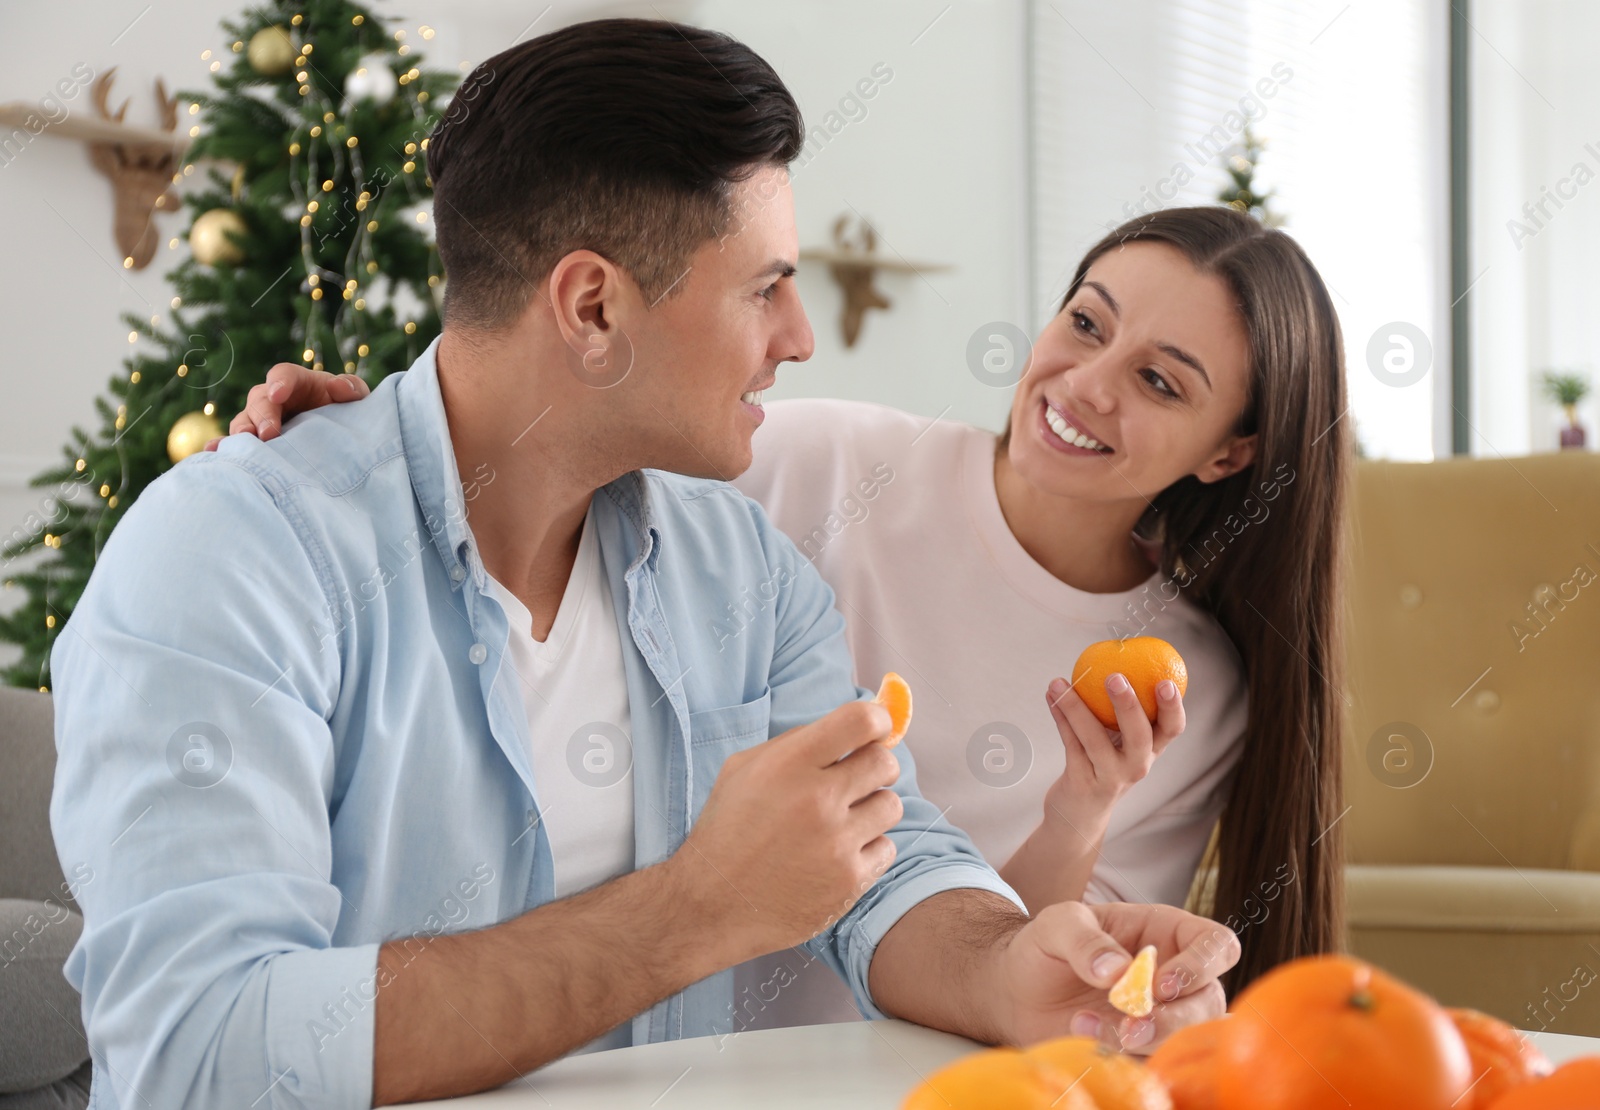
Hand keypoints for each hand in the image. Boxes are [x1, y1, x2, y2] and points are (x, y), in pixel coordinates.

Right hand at [201, 363, 369, 450]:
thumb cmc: (345, 411)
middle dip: (262, 415)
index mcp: (297, 382)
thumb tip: (338, 386)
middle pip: (259, 399)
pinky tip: (214, 453)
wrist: (339, 439)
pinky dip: (223, 447)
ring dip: (242, 432)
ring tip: (246, 443)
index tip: (278, 394)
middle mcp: (273, 400)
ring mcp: (261, 421)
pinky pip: (234, 443)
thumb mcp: (356, 398)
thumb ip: (352, 388)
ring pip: (244, 421)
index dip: (279, 382)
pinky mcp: (255, 442)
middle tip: (269, 433)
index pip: (283, 374)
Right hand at [674, 699, 904, 958]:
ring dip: (872, 810)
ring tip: (841, 822)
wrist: (711, 905)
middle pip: (884, 762)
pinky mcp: (850, 880)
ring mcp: (837, 842)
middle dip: (875, 767)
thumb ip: (794, 743)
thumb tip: (850, 729)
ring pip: (891, 805)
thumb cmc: (727, 831)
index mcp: (788, 764)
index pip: (860, 720)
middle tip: (855, 781)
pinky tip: (837, 855)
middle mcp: (817, 799)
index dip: (876, 720)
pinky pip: (886, 848)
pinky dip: (868, 849)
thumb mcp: (742, 770)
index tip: (874, 730)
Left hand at [999, 901, 1238, 1053]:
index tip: (1159, 984)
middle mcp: (1175, 975)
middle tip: (1130, 1023)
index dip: (1202, 965)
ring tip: (1090, 1028)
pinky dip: (1126, 1059)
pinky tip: (1084, 1040)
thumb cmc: (1045, 946)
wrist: (1017, 990)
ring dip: (1148, 1042)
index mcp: (1166, 932)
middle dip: (1173, 1018)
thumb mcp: (1056, 925)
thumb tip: (1116, 970)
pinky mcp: (1144, 1049)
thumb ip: (1084, 939)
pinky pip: (1157, 1062)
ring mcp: (1163, 1015)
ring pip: (1188, 1038)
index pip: (1217, 944)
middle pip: (1210, 1000)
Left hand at [1040, 674, 1184, 823]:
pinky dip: (1060, 718)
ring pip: (1094, 740)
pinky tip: (1051, 695)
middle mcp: (1136, 766)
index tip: (1166, 681)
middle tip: (1115, 677)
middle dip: (1129, 706)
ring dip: (1076, 707)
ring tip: (1060, 682)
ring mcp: (1109, 778)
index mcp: (1151, 751)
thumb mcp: (1119, 743)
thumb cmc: (1102, 766)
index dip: (1173, 707)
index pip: (1172, 729)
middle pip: (1140, 737)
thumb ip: (1121, 711)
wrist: (1079, 815)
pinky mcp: (1082, 783)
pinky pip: (1070, 745)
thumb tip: (1112, 657)